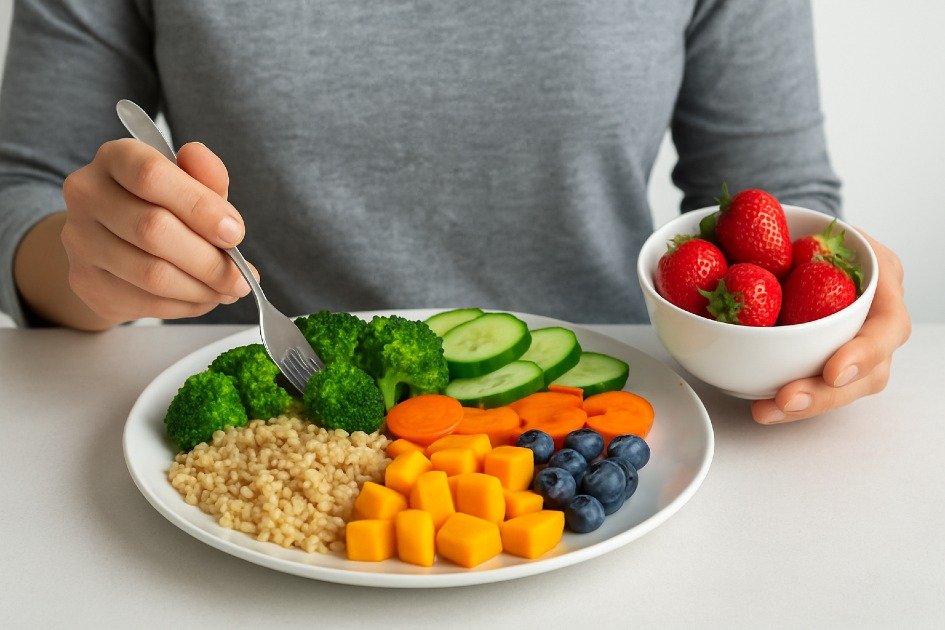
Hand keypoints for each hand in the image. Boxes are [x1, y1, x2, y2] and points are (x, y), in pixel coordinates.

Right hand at [60, 140, 252, 325]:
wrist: (113, 243)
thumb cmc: (160, 206)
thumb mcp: (189, 185)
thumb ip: (205, 175)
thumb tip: (203, 158)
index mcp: (117, 158)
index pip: (152, 175)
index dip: (200, 207)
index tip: (235, 233)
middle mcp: (88, 194)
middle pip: (153, 230)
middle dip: (210, 260)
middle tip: (242, 276)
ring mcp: (81, 240)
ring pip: (152, 274)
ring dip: (203, 288)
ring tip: (229, 289)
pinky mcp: (87, 281)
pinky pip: (147, 302)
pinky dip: (188, 305)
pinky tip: (205, 297)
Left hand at [752, 232, 910, 423]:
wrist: (804, 244)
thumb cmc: (811, 232)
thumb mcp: (811, 222)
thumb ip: (792, 235)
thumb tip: (724, 231)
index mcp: (882, 283)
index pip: (889, 325)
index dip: (864, 352)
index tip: (832, 371)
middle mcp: (876, 321)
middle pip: (869, 373)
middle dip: (827, 393)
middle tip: (787, 400)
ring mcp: (857, 347)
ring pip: (843, 389)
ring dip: (805, 406)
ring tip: (767, 411)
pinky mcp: (830, 363)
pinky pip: (818, 387)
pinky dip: (791, 400)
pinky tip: (763, 408)